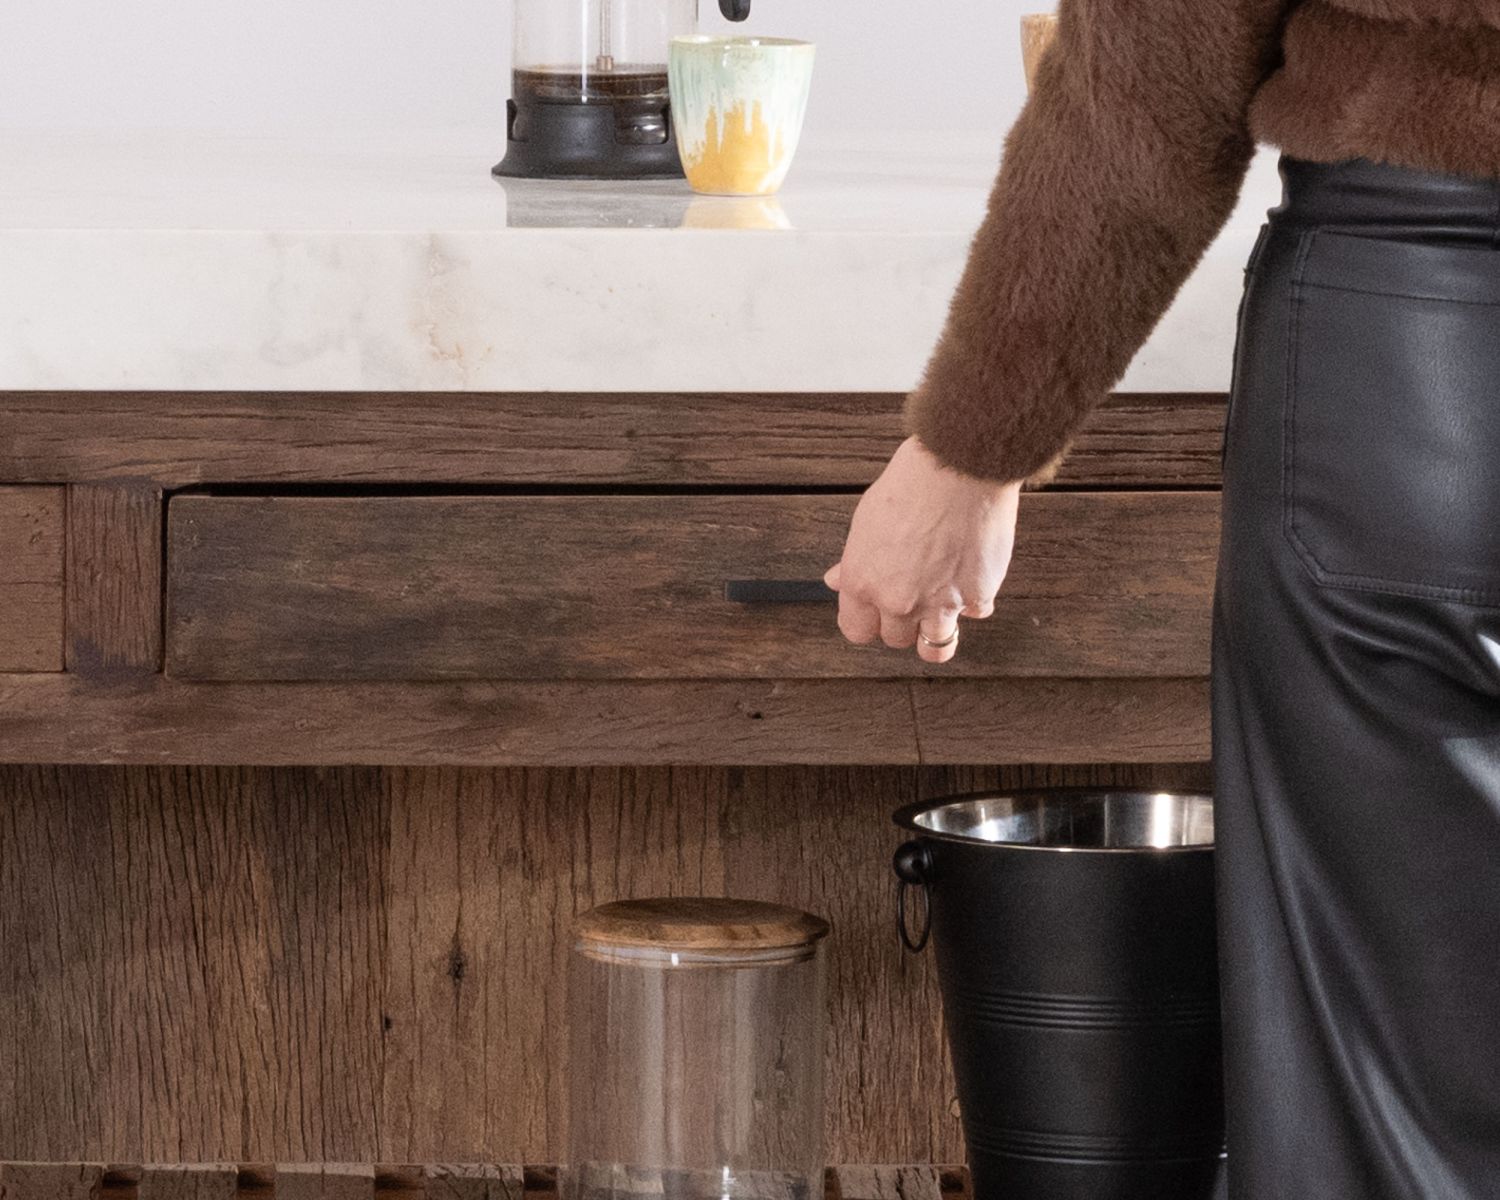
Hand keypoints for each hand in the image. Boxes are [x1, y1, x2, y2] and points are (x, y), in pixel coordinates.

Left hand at [824, 436, 1020, 663]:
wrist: (958, 469)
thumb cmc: (912, 484)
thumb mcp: (866, 521)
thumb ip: (854, 561)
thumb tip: (836, 580)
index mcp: (863, 583)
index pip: (856, 631)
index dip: (867, 622)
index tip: (875, 616)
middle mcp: (898, 601)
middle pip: (895, 639)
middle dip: (903, 623)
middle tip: (913, 598)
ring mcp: (938, 604)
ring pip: (935, 648)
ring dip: (937, 632)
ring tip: (942, 611)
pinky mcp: (977, 596)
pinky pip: (976, 614)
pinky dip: (974, 601)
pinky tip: (970, 579)